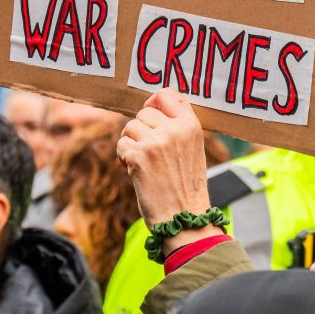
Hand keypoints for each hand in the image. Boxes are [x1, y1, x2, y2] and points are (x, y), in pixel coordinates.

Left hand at [117, 89, 220, 253]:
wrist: (184, 219)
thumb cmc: (186, 188)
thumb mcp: (193, 151)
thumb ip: (177, 128)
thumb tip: (150, 108)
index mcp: (191, 126)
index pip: (167, 94)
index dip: (154, 102)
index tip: (151, 115)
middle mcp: (174, 130)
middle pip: (144, 113)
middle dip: (140, 130)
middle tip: (148, 152)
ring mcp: (156, 142)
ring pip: (129, 128)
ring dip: (130, 144)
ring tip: (142, 163)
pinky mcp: (139, 156)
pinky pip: (121, 145)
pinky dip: (123, 158)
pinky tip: (135, 172)